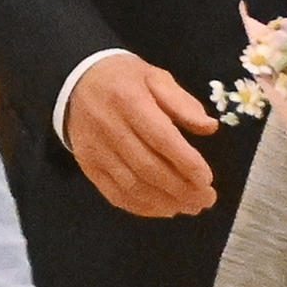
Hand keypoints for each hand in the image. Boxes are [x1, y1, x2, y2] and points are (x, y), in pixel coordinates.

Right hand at [62, 50, 223, 219]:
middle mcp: (110, 127)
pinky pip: (115, 193)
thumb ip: (183, 103)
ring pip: (132, 186)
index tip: (208, 179)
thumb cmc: (124, 79)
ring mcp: (95, 150)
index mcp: (130, 100)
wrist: (76, 81)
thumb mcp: (156, 77)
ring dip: (165, 202)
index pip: (162, 138)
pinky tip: (164, 209)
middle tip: (207, 199)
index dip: (186, 163)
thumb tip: (210, 128)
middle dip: (181, 189)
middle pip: (148, 167)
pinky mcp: (87, 165)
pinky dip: (142, 207)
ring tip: (191, 207)